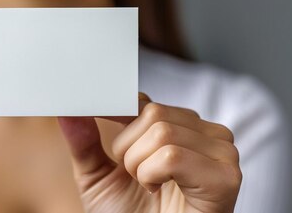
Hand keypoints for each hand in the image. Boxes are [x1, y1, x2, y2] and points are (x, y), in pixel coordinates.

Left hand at [58, 93, 241, 212]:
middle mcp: (204, 135)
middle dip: (127, 150)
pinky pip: (172, 155)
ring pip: (162, 132)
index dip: (114, 109)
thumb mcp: (97, 178)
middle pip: (153, 112)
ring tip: (149, 189)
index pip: (144, 100)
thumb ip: (83, 142)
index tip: (89, 114)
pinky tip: (159, 191)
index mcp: (178, 128)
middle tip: (135, 178)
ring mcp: (221, 154)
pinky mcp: (225, 178)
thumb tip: (66, 109)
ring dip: (139, 167)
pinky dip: (153, 175)